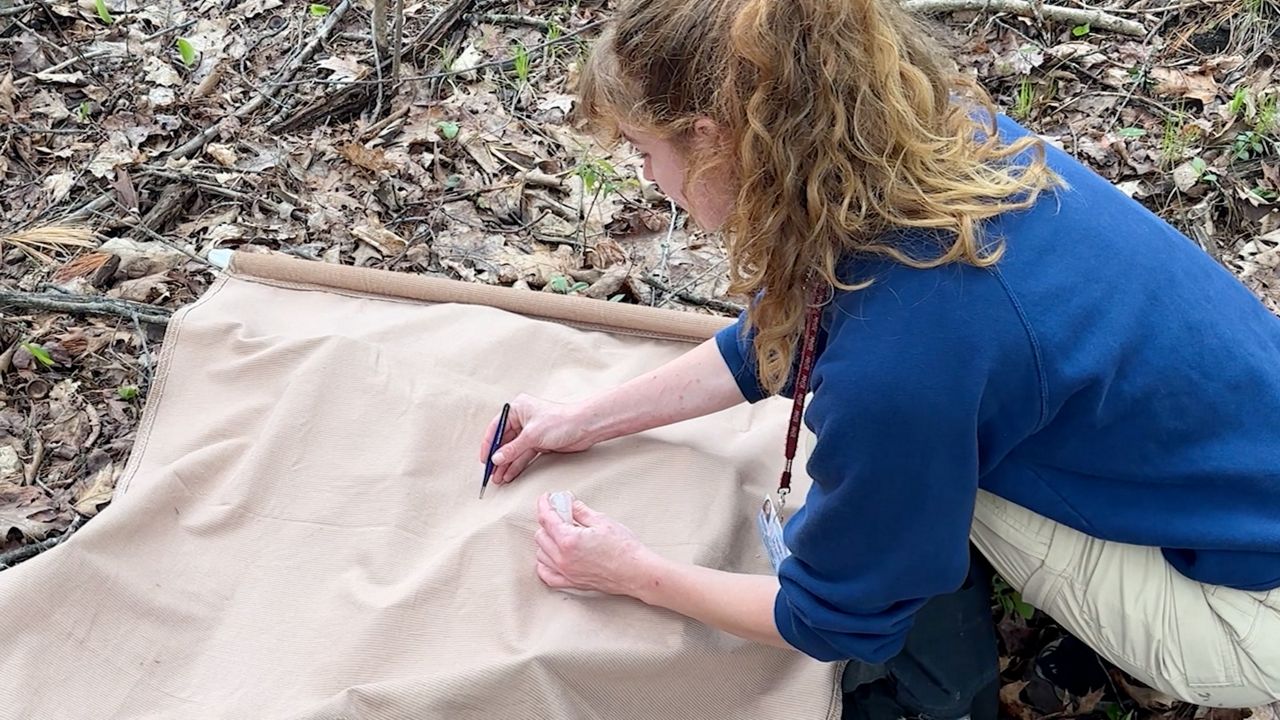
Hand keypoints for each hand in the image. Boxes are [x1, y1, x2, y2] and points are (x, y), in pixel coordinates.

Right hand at [479, 394, 596, 484]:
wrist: (585, 427)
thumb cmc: (560, 422)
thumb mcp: (532, 436)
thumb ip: (512, 449)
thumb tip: (496, 459)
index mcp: (518, 409)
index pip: (496, 427)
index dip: (488, 444)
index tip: (484, 459)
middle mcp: (523, 419)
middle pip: (504, 441)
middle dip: (498, 458)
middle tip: (490, 473)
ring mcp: (531, 432)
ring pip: (514, 450)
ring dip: (506, 464)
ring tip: (498, 479)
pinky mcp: (539, 442)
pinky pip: (524, 455)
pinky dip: (517, 464)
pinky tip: (510, 475)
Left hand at [533, 493, 660, 596]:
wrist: (636, 572)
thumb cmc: (623, 548)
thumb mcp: (602, 521)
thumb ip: (580, 511)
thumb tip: (569, 502)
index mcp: (569, 540)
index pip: (546, 518)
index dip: (544, 504)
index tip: (546, 497)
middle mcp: (563, 558)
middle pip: (541, 535)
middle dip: (548, 521)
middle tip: (561, 514)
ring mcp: (566, 572)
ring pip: (541, 554)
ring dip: (547, 541)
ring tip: (560, 533)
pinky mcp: (571, 582)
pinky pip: (546, 574)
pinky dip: (545, 564)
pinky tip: (552, 556)